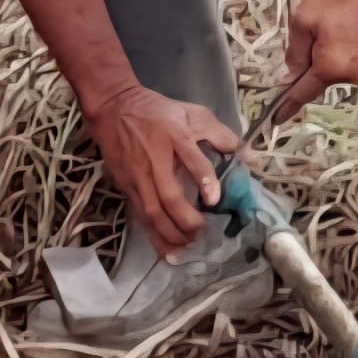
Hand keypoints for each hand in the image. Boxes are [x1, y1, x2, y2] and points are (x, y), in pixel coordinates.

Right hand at [83, 86, 238, 257]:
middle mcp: (155, 158)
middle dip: (187, 221)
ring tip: (187, 245)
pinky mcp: (126, 185)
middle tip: (202, 231)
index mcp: (174, 135)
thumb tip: (245, 153)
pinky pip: (140, 215)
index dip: (205, 180)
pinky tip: (167, 251)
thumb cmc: (156, 111)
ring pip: (152, 212)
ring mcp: (137, 174)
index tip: (214, 200)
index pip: (192, 158)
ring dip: (171, 234)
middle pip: (169, 197)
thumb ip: (218, 132)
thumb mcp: (190, 112)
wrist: (112, 106)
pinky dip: (154, 236)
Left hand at [278, 0, 357, 119]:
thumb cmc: (339, 0)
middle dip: (305, 64)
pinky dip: (330, 52)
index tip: (275, 120)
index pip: (303, 93)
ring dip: (318, 55)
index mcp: (331, 69)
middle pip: (315, 79)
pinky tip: (333, 29)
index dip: (287, 106)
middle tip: (307, 33)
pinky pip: (339, 63)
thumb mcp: (304, 21)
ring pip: (327, 70)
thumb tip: (293, 72)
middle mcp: (349, 77)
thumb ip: (295, 51)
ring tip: (325, 25)